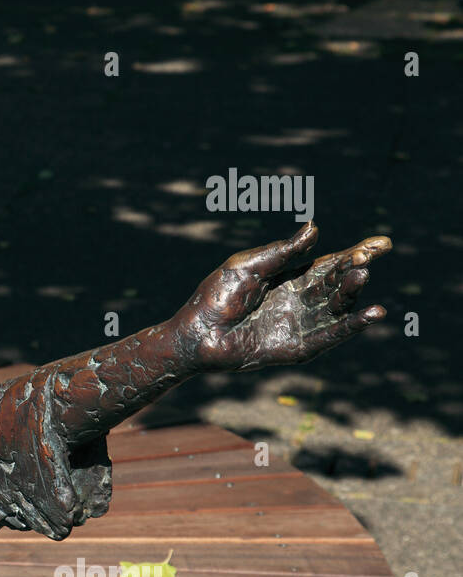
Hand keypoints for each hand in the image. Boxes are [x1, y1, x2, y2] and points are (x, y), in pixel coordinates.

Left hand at [175, 223, 390, 372]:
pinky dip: (351, 326)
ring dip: (352, 292)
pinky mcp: (298, 348)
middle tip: (366, 258)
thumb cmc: (216, 296)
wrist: (196, 333)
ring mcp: (300, 324)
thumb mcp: (248, 266)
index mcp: (290, 278)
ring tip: (362, 275)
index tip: (380, 243)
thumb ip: (282, 252)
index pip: (329, 263)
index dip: (354, 254)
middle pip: (336, 283)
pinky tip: (372, 313)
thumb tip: (314, 228)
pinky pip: (330, 336)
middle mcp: (300, 301)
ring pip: (337, 307)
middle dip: (354, 269)